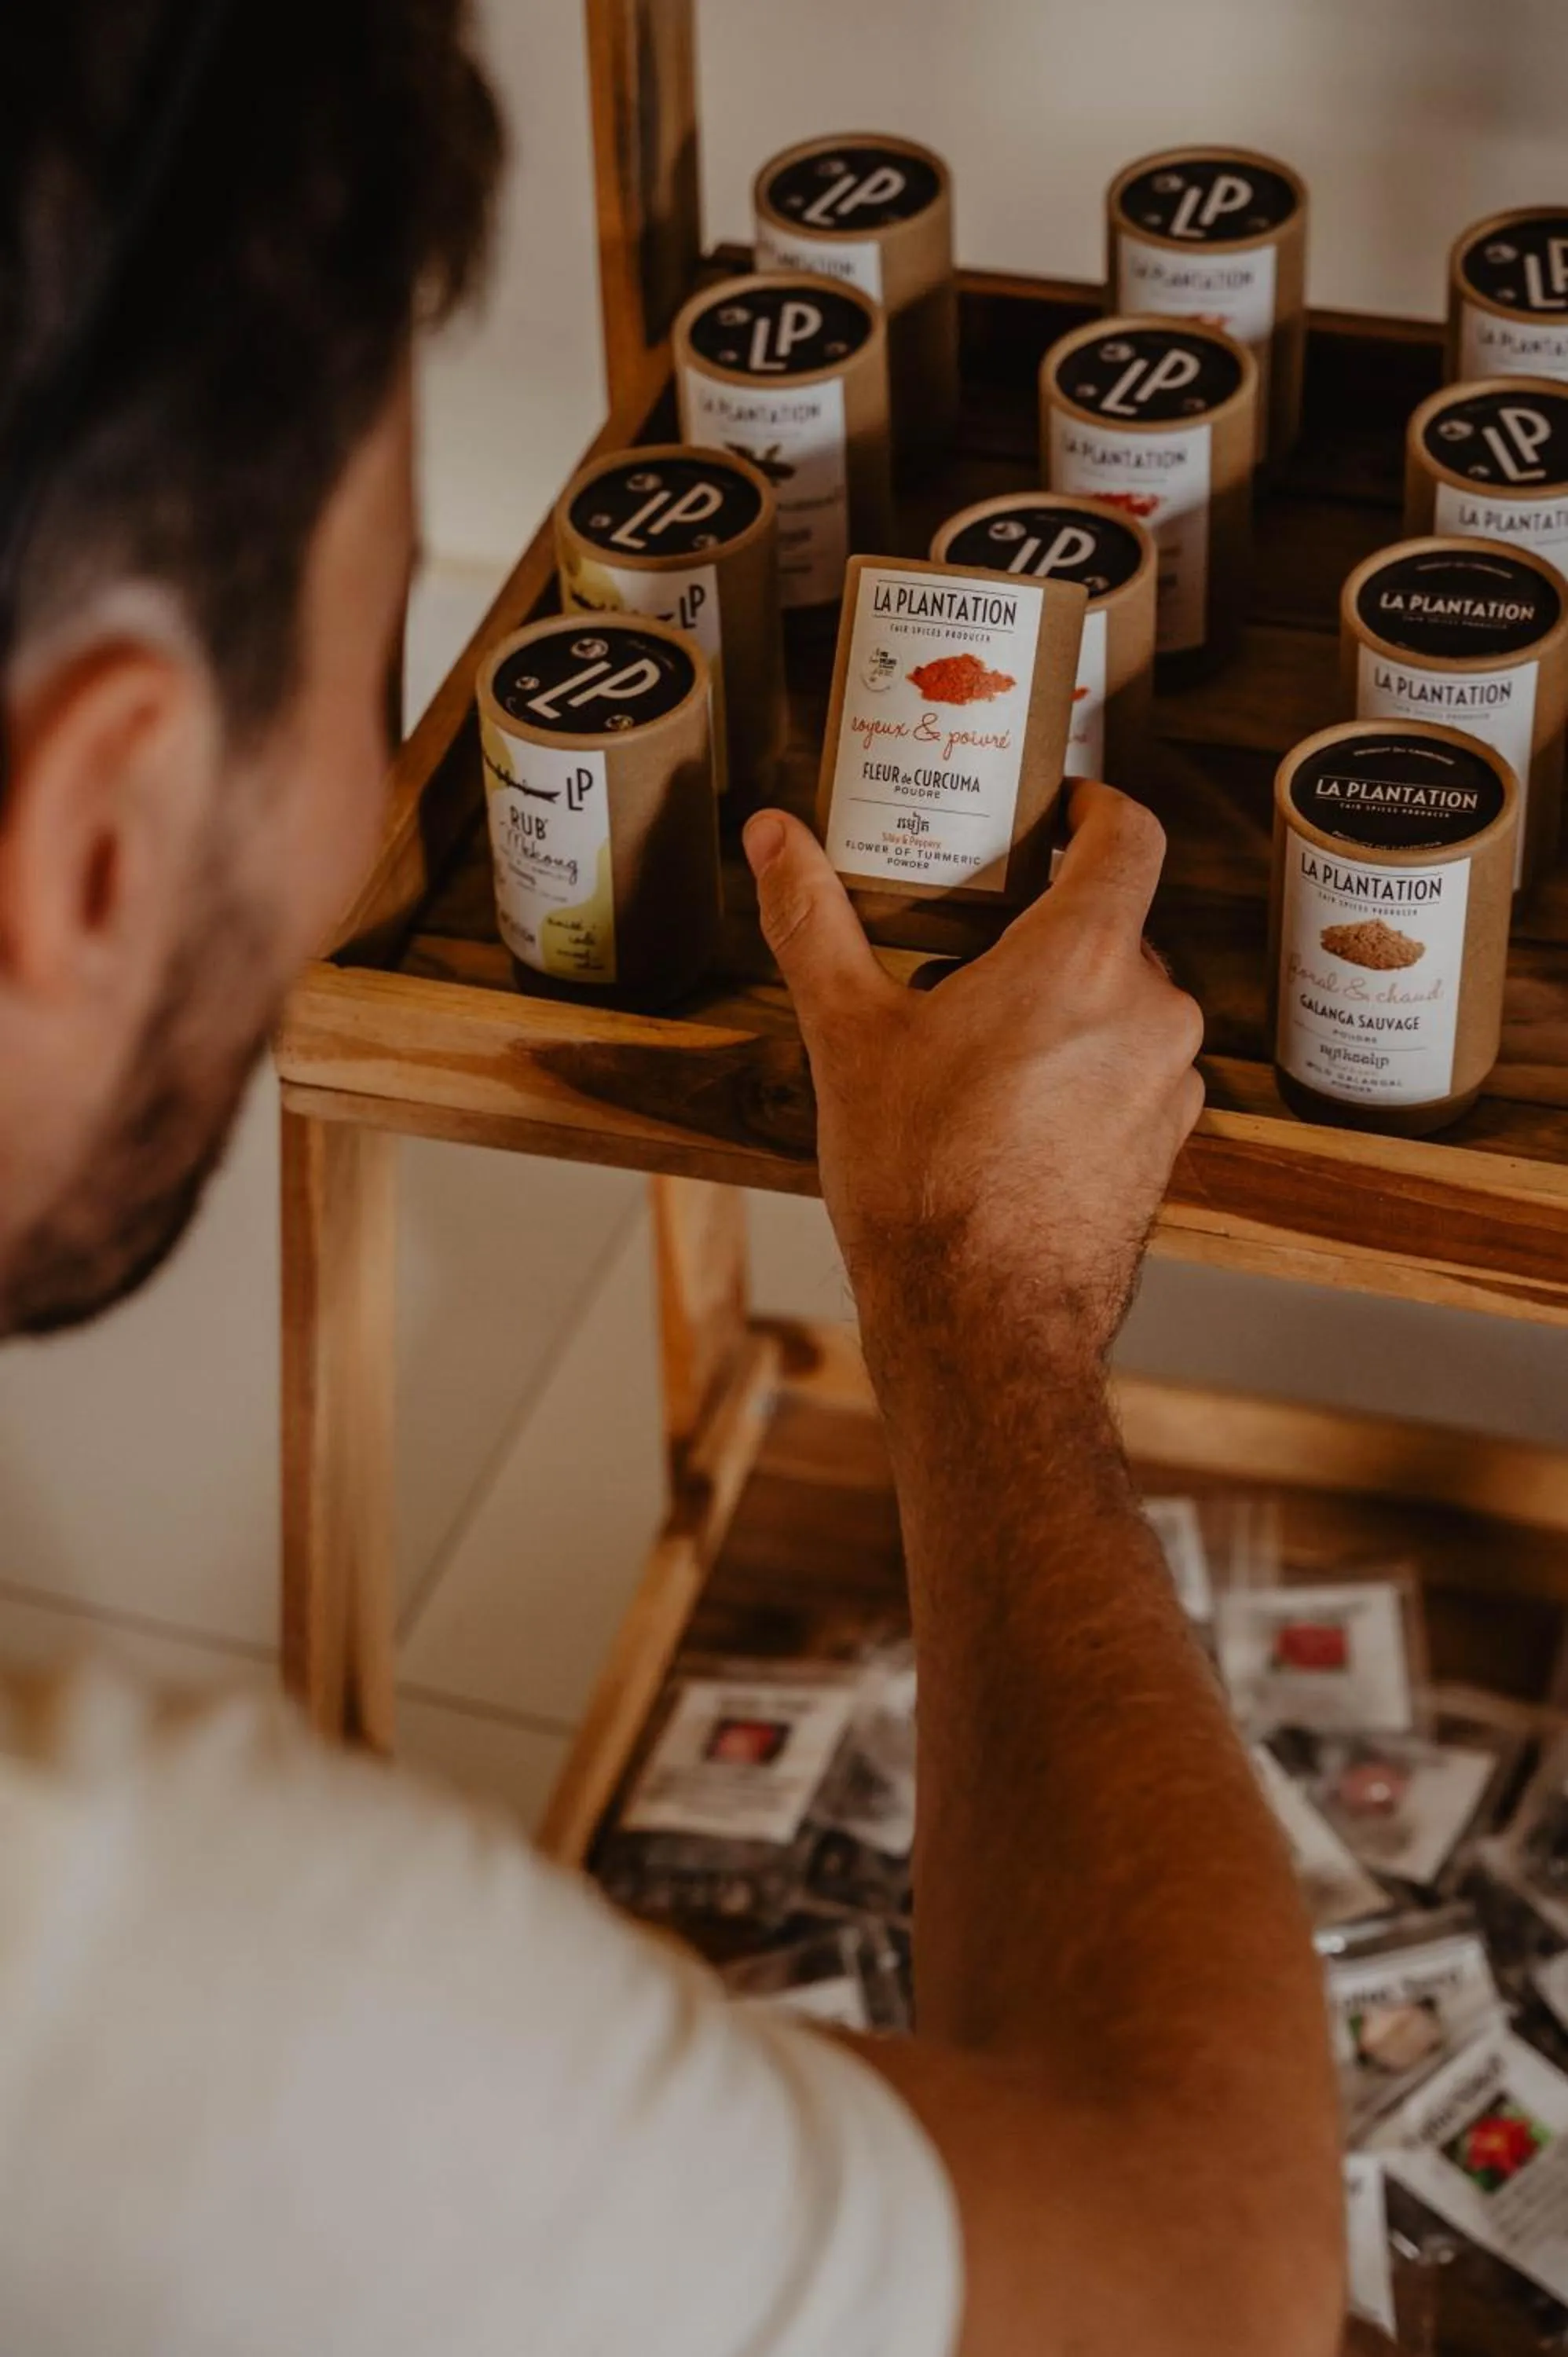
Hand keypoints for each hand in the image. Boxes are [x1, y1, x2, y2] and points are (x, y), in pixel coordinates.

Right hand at [743, 784, 1203, 1373]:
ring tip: (983, 1043)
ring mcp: (1171, 1084)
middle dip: (1051, 928)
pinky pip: (1134, 1074)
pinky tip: (1015, 1111)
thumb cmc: (920, 1178)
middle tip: (977, 942)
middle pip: (1117, 926)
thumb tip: (772, 835)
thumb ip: (813, 920)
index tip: (1064, 810)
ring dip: (1069, 1007)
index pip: (1129, 835)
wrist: (981, 1320)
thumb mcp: (847, 1035)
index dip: (1098, 809)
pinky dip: (1087, 1070)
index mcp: (1082, 958)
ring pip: (1125, 1007)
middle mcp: (1151, 1010)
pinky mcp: (1170, 1146)